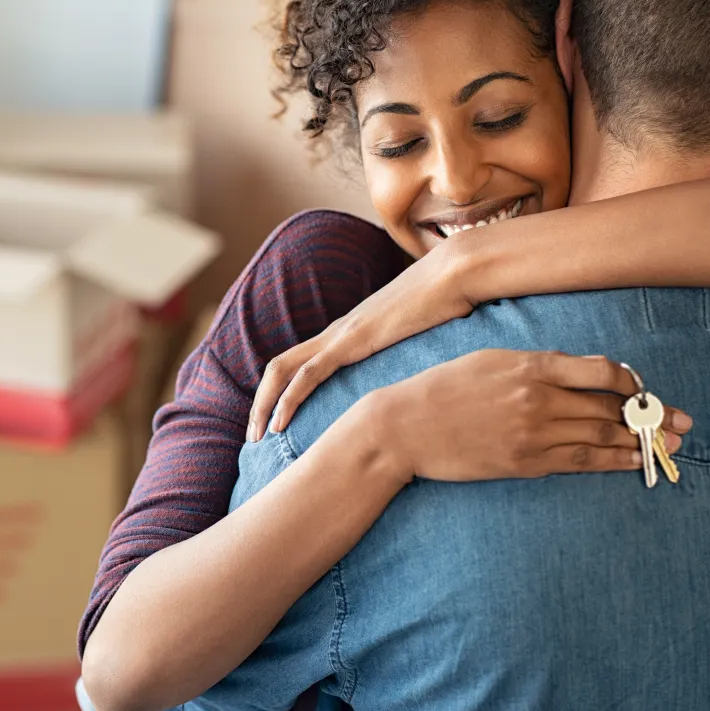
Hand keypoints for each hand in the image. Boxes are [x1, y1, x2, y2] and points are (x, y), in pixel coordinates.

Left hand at [249, 243, 474, 441]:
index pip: (299, 363)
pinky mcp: (352, 340)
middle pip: (279, 367)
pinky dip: (289, 398)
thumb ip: (410, 357)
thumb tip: (422, 384)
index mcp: (348, 333)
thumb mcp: (422, 339)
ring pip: (283, 369)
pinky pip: (309, 372)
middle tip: (253, 437)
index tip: (275, 424)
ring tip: (257, 436)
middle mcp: (336, 332)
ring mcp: (341, 334)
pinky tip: (279, 423)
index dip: (280, 392)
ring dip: (264, 404)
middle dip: (260, 403)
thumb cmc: (448, 304)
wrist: (456, 273)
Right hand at [351, 350, 691, 483]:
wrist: (404, 426)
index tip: (641, 388)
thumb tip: (577, 374)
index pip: (601, 372)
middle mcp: (537, 399)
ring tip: (668, 443)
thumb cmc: (441, 388)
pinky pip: (579, 462)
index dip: (631, 382)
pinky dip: (612, 462)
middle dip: (651, 415)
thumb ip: (534, 365)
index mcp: (529, 366)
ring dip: (640, 441)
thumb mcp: (488, 360)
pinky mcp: (524, 463)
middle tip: (682, 422)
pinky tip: (632, 461)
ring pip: (601, 437)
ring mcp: (532, 434)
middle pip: (610, 408)